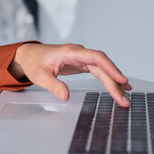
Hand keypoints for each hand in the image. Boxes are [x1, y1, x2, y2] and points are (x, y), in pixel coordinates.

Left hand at [8, 43, 131, 107]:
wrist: (28, 55)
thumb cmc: (33, 63)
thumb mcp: (40, 76)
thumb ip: (53, 85)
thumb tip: (66, 96)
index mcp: (70, 52)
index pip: (96, 57)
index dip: (110, 67)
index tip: (121, 79)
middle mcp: (78, 53)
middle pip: (102, 66)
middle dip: (115, 83)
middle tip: (124, 100)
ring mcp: (81, 58)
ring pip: (102, 69)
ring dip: (114, 82)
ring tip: (125, 97)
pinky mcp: (81, 63)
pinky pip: (99, 70)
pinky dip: (108, 79)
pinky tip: (119, 86)